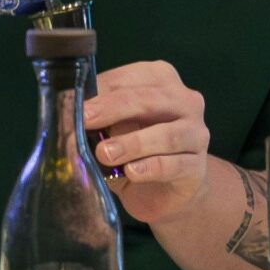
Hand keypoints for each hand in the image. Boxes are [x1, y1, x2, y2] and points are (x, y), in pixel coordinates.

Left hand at [83, 61, 211, 227]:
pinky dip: (150, 167)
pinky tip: (131, 172)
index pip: (129, 79)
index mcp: (161, 79)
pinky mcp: (197, 166)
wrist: (164, 191)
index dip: (101, 91)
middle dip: (114, 108)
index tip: (74, 105)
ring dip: (132, 143)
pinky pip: (174, 164)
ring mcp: (196, 133)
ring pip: (166, 134)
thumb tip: (71, 119)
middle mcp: (185, 100)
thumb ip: (99, 118)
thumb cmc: (134, 149)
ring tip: (104, 153)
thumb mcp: (113, 128)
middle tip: (86, 120)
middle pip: (149, 100)